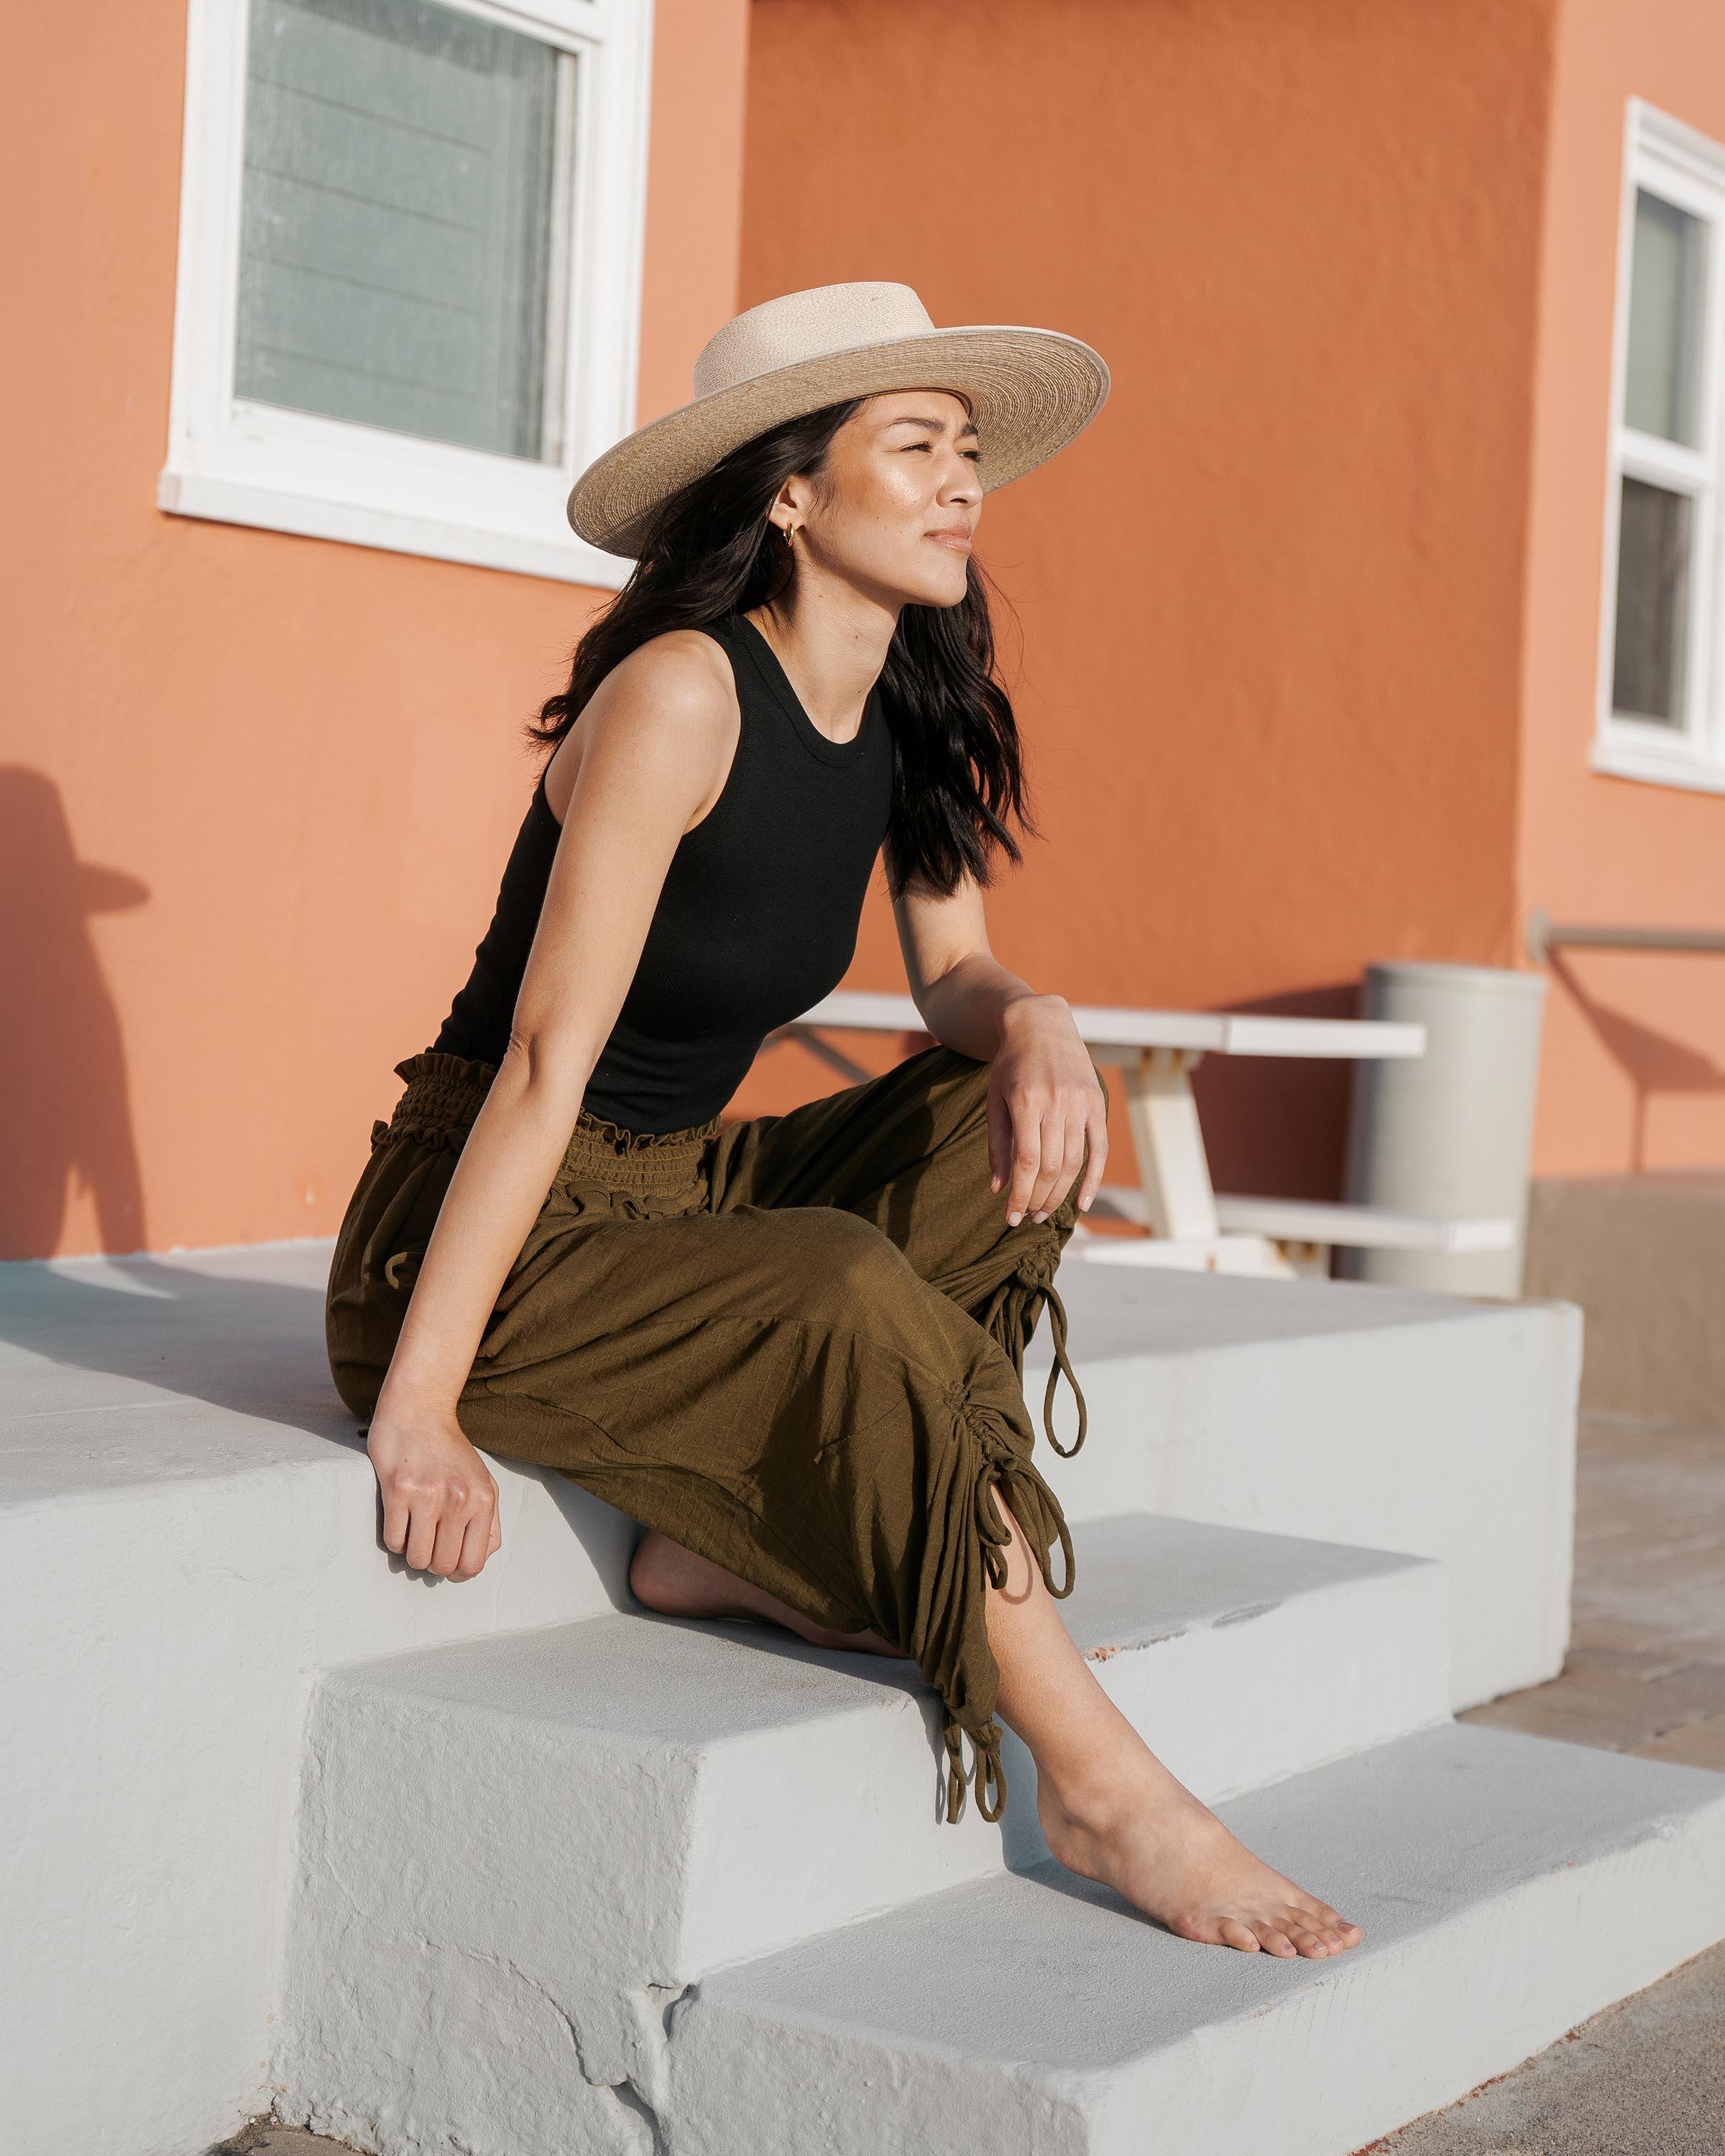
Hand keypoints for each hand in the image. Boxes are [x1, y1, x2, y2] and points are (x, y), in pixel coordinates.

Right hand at [365, 1390, 501, 1580]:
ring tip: (413, 1534)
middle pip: (444, 1565)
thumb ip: (488, 1520)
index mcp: (483, 1500)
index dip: (458, 1573)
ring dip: (411, 1554)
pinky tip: (399, 1520)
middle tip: (427, 1546)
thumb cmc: (449, 1451)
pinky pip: (393, 1541)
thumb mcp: (482, 1481)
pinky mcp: (398, 1491)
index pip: (474, 1563)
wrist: (419, 1411)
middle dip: (433, 1563)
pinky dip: (394, 1540)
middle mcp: (459, 1500)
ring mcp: (428, 1496)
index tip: (448, 1563)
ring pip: (417, 1558)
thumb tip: (480, 1557)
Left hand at [987, 993, 1108, 1225]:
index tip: (1010, 1218)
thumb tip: (999, 1188)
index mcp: (1026, 1101)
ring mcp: (1081, 1102)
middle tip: (1027, 1217)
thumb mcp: (995, 1100)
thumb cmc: (1010, 1065)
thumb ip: (997, 1144)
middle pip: (1051, 1167)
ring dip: (1060, 1194)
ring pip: (1074, 1162)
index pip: (1025, 1162)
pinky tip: (1083, 1203)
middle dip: (1037, 1199)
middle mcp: (1057, 1102)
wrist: (1041, 1023)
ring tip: (1044, 1211)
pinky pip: (1100, 1149)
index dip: (1018, 1195)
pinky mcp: (1097, 1102)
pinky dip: (1093, 1179)